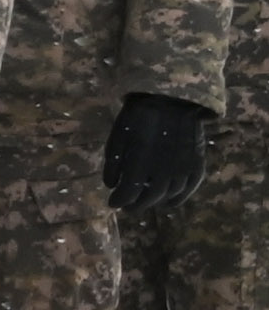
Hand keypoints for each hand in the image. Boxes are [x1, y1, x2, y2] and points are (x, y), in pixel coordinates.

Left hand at [109, 91, 214, 215]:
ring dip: (154, 203)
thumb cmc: (139, 116)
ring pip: (169, 195)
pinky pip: (189, 189)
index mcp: (141, 160)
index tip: (112, 203)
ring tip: (144, 204)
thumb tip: (111, 186)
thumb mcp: (118, 135)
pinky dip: (178, 199)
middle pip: (150, 197)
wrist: (172, 101)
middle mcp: (164, 169)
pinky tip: (167, 203)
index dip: (120, 200)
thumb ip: (113, 162)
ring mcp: (183, 168)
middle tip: (127, 208)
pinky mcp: (197, 164)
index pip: (130, 191)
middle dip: (136, 205)